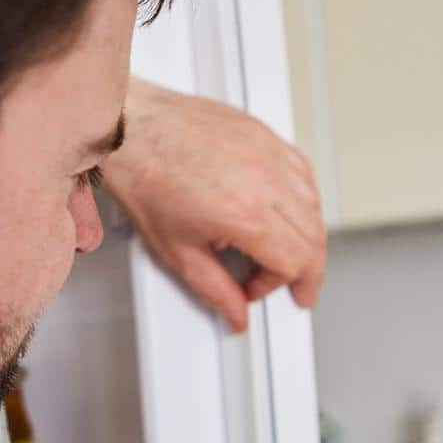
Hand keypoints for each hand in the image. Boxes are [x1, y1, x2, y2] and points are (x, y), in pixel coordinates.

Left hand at [105, 78, 325, 331]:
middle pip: (312, 236)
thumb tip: (236, 312)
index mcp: (244, 213)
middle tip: (293, 284)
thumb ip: (214, 289)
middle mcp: (265, 179)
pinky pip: (301, 170)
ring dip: (307, 234)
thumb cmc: (143, 177)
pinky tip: (286, 209)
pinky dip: (302, 197)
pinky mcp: (264, 134)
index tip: (253, 289)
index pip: (293, 261)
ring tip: (287, 251)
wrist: (128, 130)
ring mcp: (268, 152)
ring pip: (313, 202)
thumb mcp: (175, 249)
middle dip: (305, 269)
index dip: (275, 285)